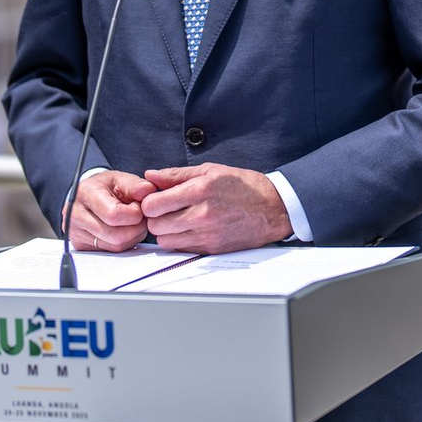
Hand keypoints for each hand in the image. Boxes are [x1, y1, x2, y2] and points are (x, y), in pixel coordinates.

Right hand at [63, 170, 154, 251]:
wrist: (84, 196)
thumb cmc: (104, 187)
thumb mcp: (119, 179)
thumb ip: (135, 184)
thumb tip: (149, 190)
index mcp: (86, 194)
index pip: (114, 215)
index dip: (134, 214)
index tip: (138, 206)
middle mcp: (77, 216)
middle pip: (115, 236)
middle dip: (136, 228)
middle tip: (140, 217)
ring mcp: (76, 233)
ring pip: (115, 247)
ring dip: (132, 236)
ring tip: (133, 222)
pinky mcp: (80, 246)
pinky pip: (110, 252)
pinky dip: (123, 243)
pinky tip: (124, 230)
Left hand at [140, 164, 292, 253]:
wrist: (272, 208)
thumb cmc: (243, 186)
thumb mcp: (210, 170)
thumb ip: (177, 175)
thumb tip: (151, 175)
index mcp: (200, 190)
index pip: (154, 205)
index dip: (149, 202)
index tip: (155, 199)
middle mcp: (202, 215)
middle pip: (156, 226)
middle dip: (155, 217)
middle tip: (164, 210)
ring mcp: (207, 235)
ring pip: (165, 241)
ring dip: (166, 232)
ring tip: (177, 220)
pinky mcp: (212, 249)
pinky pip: (181, 250)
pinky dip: (179, 241)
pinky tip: (189, 229)